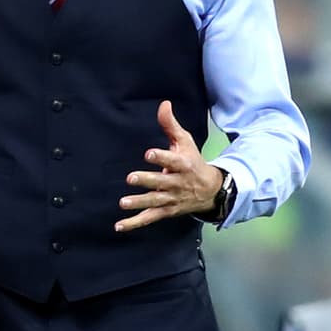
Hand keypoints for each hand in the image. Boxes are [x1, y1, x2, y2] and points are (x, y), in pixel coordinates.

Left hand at [116, 100, 222, 231]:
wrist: (211, 190)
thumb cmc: (193, 161)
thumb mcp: (185, 141)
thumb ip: (171, 125)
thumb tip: (163, 103)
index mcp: (183, 164)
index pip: (172, 160)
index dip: (161, 157)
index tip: (149, 153)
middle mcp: (177, 183)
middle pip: (162, 182)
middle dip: (148, 180)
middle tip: (131, 178)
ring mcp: (171, 198)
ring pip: (155, 201)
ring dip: (139, 203)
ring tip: (123, 203)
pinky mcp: (166, 211)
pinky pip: (150, 218)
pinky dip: (135, 223)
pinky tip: (119, 226)